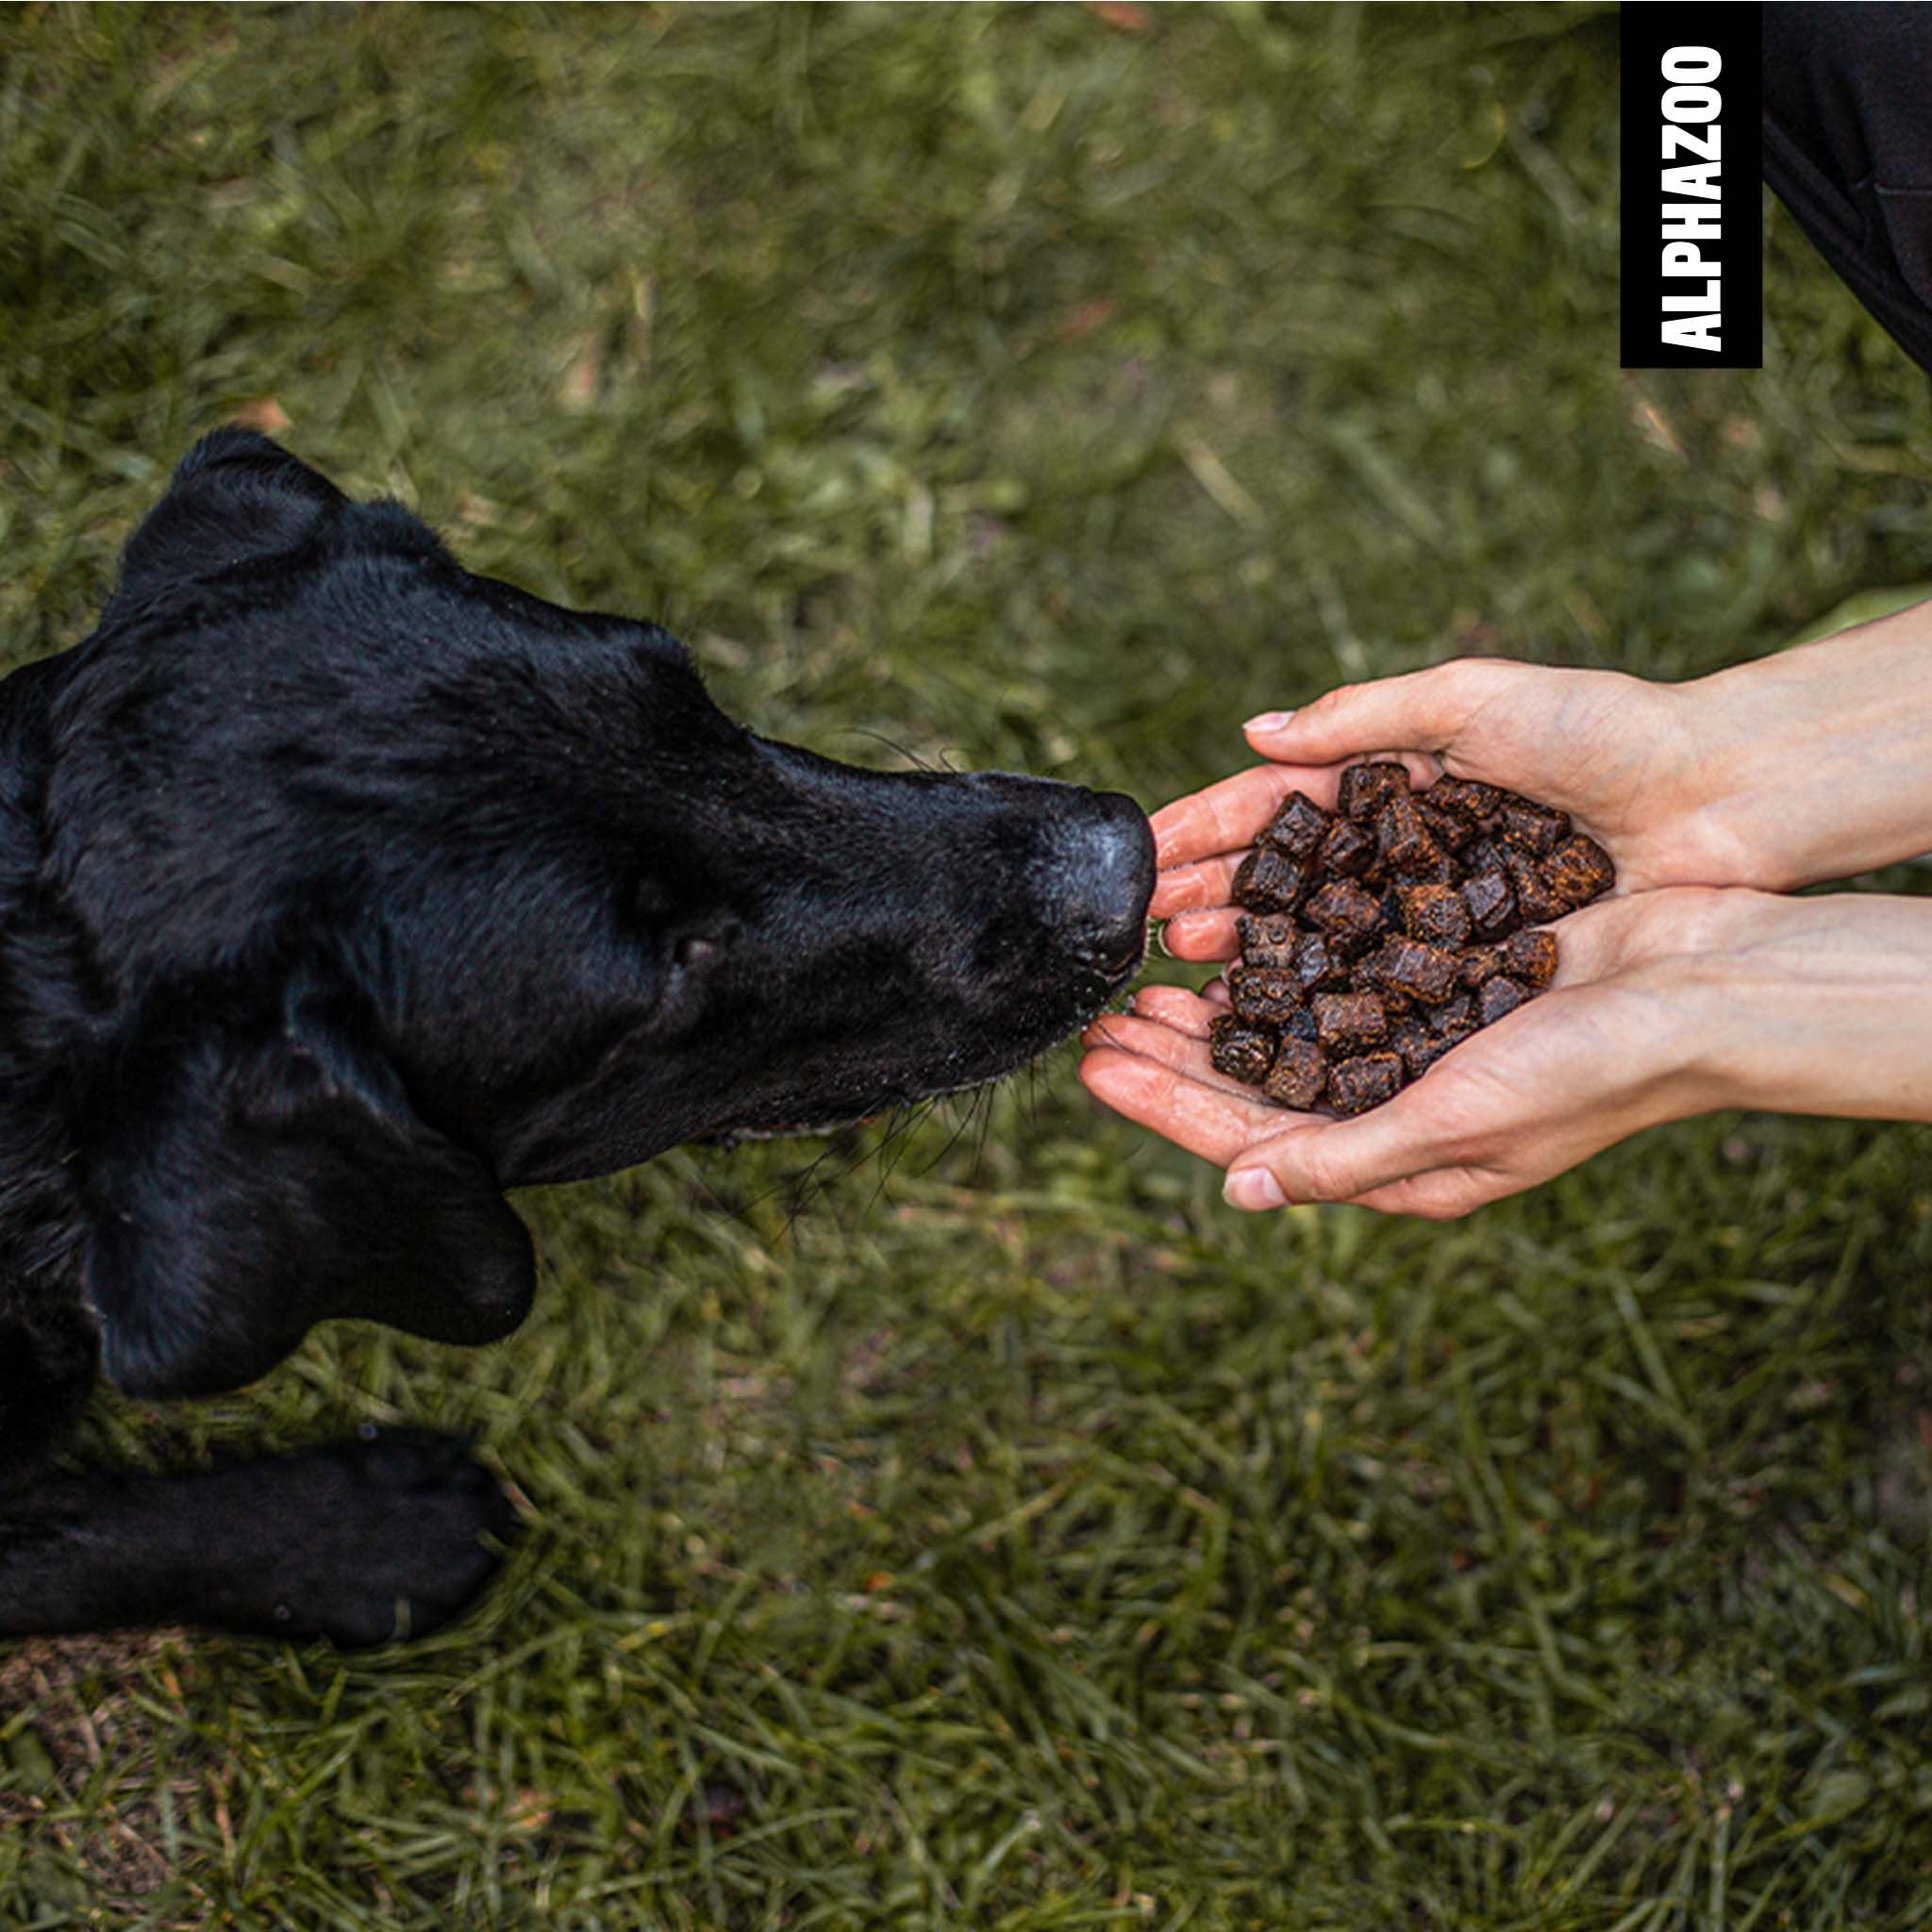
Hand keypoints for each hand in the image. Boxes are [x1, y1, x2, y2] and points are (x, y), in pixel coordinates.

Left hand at [1081, 889, 1738, 1218]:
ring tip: (1152, 968)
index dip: (1163, 1103)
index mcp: (1399, 1161)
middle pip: (1254, 1081)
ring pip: (1289, 1024)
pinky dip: (1285, 951)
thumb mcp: (1458, 1123)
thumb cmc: (1595, 1070)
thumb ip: (1346, 1158)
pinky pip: (1339, 968)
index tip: (1092, 1062)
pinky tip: (1241, 930)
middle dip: (1173, 1050)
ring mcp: (1420, 1042)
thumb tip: (1239, 1193)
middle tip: (1100, 1009)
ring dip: (1220, 999)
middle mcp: (1399, 1106)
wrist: (1708, 984)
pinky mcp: (1443, 977)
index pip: (1249, 1139)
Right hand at [1151, 659, 1724, 963]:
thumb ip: (1363, 717)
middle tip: (1143, 930)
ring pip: (1314, 943)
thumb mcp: (1472, 700)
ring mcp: (1429, 916)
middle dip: (1203, 902)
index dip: (1204, 828)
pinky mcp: (1471, 969)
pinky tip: (1269, 1018)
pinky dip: (1318, 1002)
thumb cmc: (1605, 733)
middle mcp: (1397, 853)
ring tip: (1184, 972)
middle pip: (1278, 883)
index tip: (1139, 854)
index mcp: (1390, 779)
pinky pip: (1378, 988)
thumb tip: (1254, 731)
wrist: (1719, 800)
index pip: (1273, 805)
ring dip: (1244, 958)